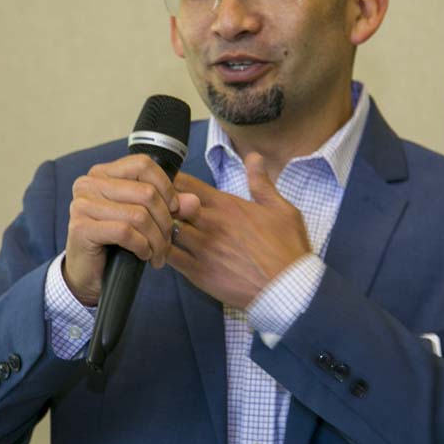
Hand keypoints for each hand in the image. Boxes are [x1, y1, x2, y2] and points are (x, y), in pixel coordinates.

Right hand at [64, 154, 200, 305]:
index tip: (174, 209)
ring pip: (138, 215)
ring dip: (156, 239)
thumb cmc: (116, 244)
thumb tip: (194, 201)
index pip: (142, 164)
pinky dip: (141, 246)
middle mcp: (88, 184)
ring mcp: (82, 205)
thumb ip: (170, 206)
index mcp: (102, 173)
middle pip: (145, 192)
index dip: (165, 186)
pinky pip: (125, 232)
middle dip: (164, 221)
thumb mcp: (146, 220)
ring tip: (158, 254)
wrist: (89, 275)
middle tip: (167, 242)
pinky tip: (142, 255)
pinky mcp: (81, 228)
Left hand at [167, 153, 311, 308]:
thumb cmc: (287, 247)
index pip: (186, 183)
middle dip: (160, 203)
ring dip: (159, 227)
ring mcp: (202, 249)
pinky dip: (160, 250)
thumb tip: (253, 156)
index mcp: (226, 205)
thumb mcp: (281, 209)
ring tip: (154, 227)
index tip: (163, 182)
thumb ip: (261, 183)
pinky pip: (169, 257)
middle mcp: (210, 223)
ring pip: (166, 229)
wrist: (288, 288)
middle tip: (154, 205)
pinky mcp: (198, 273)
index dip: (170, 180)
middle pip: (170, 204)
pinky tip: (159, 249)